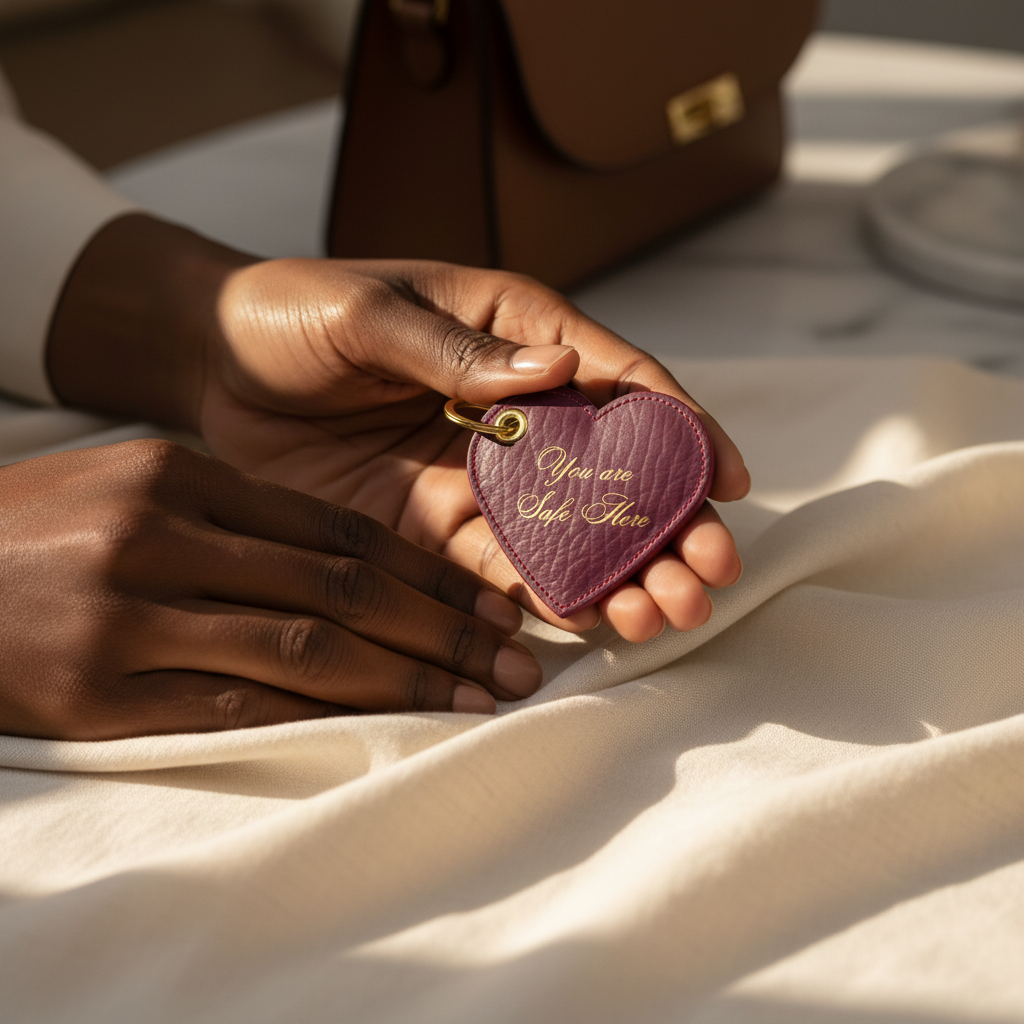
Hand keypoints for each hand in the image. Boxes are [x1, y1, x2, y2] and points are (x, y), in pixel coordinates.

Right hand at [0, 440, 539, 739]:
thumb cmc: (39, 529)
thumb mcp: (136, 486)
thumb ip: (238, 515)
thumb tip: (354, 558)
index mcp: (181, 476)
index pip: (340, 529)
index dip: (429, 570)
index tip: (493, 604)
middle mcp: (164, 537)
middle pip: (342, 587)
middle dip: (444, 628)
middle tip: (517, 661)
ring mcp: (130, 616)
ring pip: (306, 650)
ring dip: (406, 679)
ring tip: (479, 701)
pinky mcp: (101, 693)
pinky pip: (238, 706)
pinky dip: (324, 717)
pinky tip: (388, 727)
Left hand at [49, 216, 748, 642]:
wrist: (215, 368)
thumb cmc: (295, 311)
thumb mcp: (366, 313)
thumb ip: (454, 352)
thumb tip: (555, 375)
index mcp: (518, 335)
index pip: (620, 380)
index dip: (682, 427)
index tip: (730, 480)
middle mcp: (517, 412)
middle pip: (612, 471)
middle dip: (668, 523)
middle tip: (708, 575)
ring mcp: (480, 479)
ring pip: (570, 533)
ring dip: (623, 574)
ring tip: (666, 615)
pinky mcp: (437, 532)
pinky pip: (502, 573)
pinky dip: (548, 601)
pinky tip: (594, 627)